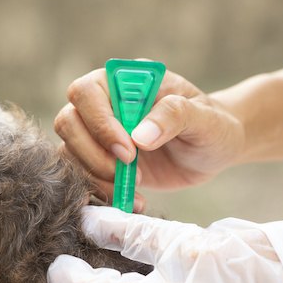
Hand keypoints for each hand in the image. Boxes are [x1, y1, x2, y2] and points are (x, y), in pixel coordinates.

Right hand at [53, 67, 244, 208]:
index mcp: (124, 82)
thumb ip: (174, 117)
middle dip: (93, 153)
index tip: (128, 150)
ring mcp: (99, 134)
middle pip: (68, 122)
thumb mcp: (204, 118)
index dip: (99, 122)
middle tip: (130, 170)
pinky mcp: (102, 162)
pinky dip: (101, 192)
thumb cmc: (212, 125)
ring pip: (70, 152)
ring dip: (96, 176)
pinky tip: (133, 200)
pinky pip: (82, 176)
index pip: (87, 92)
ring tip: (135, 187)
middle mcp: (104, 104)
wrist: (214, 150)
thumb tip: (140, 136)